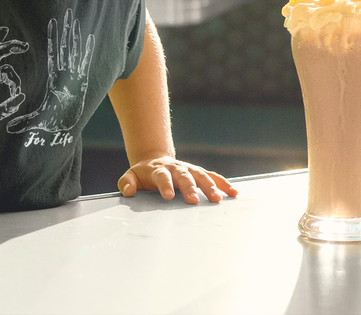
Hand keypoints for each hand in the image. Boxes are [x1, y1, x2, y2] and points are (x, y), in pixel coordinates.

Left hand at [7, 9, 92, 133]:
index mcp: (53, 78)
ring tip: (77, 20)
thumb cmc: (51, 123)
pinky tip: (92, 38)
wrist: (67, 130)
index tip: (52, 21)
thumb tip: (8, 129)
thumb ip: (22, 122)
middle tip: (67, 12)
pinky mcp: (85, 82)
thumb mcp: (35, 121)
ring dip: (76, 37)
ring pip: (76, 52)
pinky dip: (90, 51)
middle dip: (65, 31)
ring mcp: (75, 76)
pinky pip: (87, 63)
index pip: (53, 53)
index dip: (53, 38)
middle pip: (65, 47)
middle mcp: (64, 74)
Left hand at [117, 156, 238, 204]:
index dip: (165, 185)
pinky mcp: (199, 173)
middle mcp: (176, 168)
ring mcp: (189, 170)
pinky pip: (213, 177)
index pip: (162, 177)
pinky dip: (223, 183)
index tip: (168, 196)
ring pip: (201, 176)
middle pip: (184, 176)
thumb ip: (127, 182)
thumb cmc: (143, 174)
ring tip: (217, 199)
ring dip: (210, 187)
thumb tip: (128, 191)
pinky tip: (233, 193)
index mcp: (159, 170)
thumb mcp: (130, 176)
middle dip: (190, 188)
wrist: (154, 160)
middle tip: (194, 200)